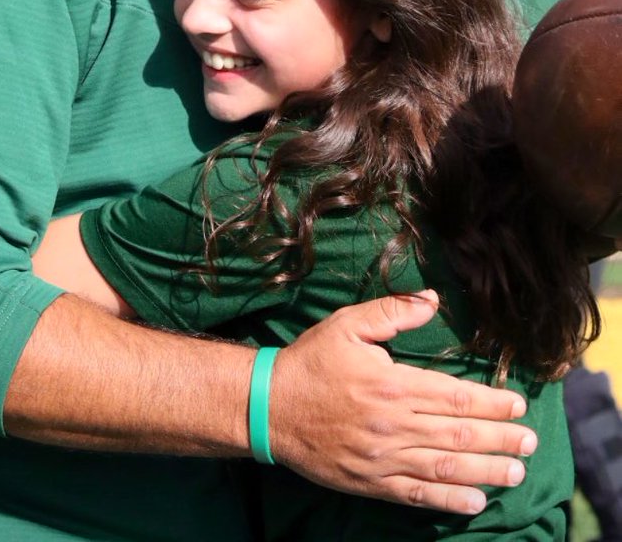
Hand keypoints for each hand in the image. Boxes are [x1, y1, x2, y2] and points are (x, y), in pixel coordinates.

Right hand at [269, 292, 535, 515]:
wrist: (270, 407)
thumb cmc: (311, 362)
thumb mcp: (347, 324)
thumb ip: (392, 312)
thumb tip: (431, 299)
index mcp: (392, 384)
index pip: (454, 396)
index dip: (491, 402)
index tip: (517, 405)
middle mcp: (394, 424)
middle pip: (459, 435)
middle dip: (500, 437)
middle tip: (530, 441)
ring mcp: (383, 457)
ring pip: (445, 467)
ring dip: (486, 470)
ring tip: (516, 471)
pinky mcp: (371, 482)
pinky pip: (418, 494)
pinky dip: (450, 500)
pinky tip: (476, 501)